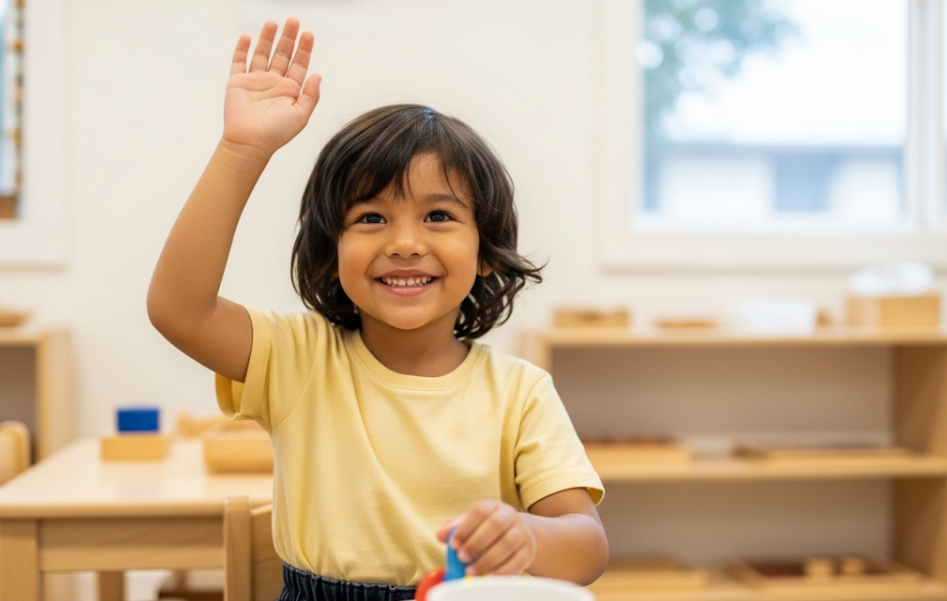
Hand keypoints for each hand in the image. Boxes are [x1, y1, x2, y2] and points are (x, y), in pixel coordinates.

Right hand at [222, 18, 320, 157]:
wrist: (250, 143)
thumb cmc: (277, 134)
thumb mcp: (301, 116)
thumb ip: (311, 96)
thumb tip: (318, 75)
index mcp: (290, 91)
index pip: (299, 64)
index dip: (304, 49)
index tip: (308, 34)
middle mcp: (273, 83)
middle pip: (282, 55)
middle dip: (288, 38)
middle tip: (293, 21)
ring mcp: (255, 81)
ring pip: (262, 54)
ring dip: (267, 38)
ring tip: (272, 23)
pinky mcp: (237, 82)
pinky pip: (239, 62)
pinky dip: (242, 49)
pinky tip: (248, 37)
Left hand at [437, 500, 536, 575]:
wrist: (520, 534)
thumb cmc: (489, 529)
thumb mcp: (473, 523)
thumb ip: (455, 528)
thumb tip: (440, 535)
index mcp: (493, 506)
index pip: (480, 511)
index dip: (466, 527)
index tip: (453, 544)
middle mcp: (509, 516)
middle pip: (496, 524)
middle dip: (476, 542)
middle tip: (461, 557)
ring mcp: (521, 533)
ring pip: (508, 543)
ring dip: (488, 559)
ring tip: (471, 570)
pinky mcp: (528, 551)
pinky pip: (518, 560)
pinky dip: (503, 571)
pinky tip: (489, 577)